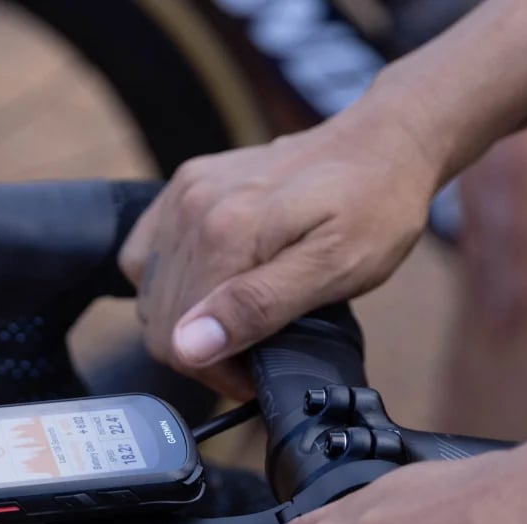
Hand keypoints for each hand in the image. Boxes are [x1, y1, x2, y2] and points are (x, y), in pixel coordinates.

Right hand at [119, 112, 438, 398]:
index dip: (218, 372)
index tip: (257, 375)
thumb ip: (258, 307)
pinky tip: (203, 285)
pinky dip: (165, 281)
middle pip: (160, 317)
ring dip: (185, 319)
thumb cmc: (374, 207)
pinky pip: (145, 252)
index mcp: (226, 234)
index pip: (181, 338)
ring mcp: (185, 193)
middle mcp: (193, 209)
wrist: (382, 144)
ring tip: (235, 320)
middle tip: (253, 353)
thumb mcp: (336, 268)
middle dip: (202, 350)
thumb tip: (188, 345)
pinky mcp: (186, 183)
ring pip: (150, 290)